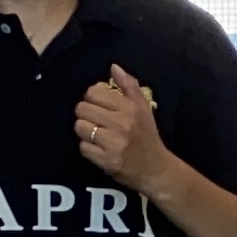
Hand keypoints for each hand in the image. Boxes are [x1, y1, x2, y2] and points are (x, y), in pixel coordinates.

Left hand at [73, 65, 172, 192]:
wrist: (156, 169)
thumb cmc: (147, 136)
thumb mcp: (144, 107)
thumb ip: (129, 85)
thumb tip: (113, 67)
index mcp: (129, 107)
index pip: (93, 93)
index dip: (92, 98)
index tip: (99, 106)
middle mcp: (121, 123)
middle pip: (82, 109)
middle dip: (86, 115)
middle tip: (95, 121)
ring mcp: (114, 143)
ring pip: (80, 127)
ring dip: (85, 131)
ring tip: (96, 135)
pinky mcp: (107, 160)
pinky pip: (83, 147)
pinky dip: (88, 148)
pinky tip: (98, 149)